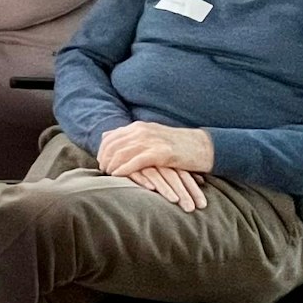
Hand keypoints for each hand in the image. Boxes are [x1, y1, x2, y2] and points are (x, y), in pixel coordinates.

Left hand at [97, 121, 215, 177]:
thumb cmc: (175, 144)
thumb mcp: (151, 135)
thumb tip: (106, 136)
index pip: (111, 137)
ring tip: (109, 175)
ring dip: (111, 165)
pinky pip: (135, 162)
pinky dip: (123, 169)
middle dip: (104, 158)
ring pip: (121, 153)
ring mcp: (151, 141)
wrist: (202, 146)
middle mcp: (142, 131)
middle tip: (103, 170)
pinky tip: (117, 175)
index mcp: (138, 126)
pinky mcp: (160, 153)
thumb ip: (131, 136)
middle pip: (113, 145)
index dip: (102, 150)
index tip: (100, 162)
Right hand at [126, 166, 208, 212]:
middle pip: (173, 176)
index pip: (184, 175)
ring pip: (157, 175)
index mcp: (168, 160)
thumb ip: (182, 171)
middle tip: (191, 209)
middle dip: (184, 192)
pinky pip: (136, 172)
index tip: (202, 205)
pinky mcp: (126, 164)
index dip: (193, 189)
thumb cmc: (146, 159)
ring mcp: (142, 161)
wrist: (120, 144)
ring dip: (166, 189)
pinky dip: (144, 179)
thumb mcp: (165, 164)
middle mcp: (157, 160)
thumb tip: (202, 180)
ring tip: (175, 201)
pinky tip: (151, 188)